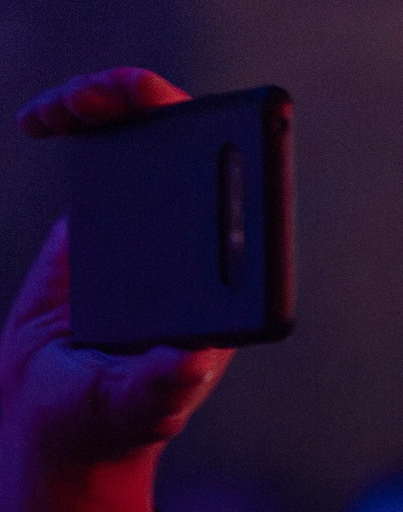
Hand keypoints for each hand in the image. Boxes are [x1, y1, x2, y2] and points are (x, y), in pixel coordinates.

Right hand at [0, 69, 233, 511]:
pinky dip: (74, 116)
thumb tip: (194, 362)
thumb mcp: (133, 408)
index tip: (221, 132)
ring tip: (71, 105)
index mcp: (225, 288)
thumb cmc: (105, 418)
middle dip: (166, 106)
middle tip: (126, 93)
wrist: (49, 408)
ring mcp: (151, 219)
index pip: (251, 213)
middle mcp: (199, 244)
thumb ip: (160, 388)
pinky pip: (100, 143)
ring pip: (148, 133)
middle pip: (201, 150)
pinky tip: (43, 121)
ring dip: (114, 96)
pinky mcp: (103, 208)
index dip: (246, 164)